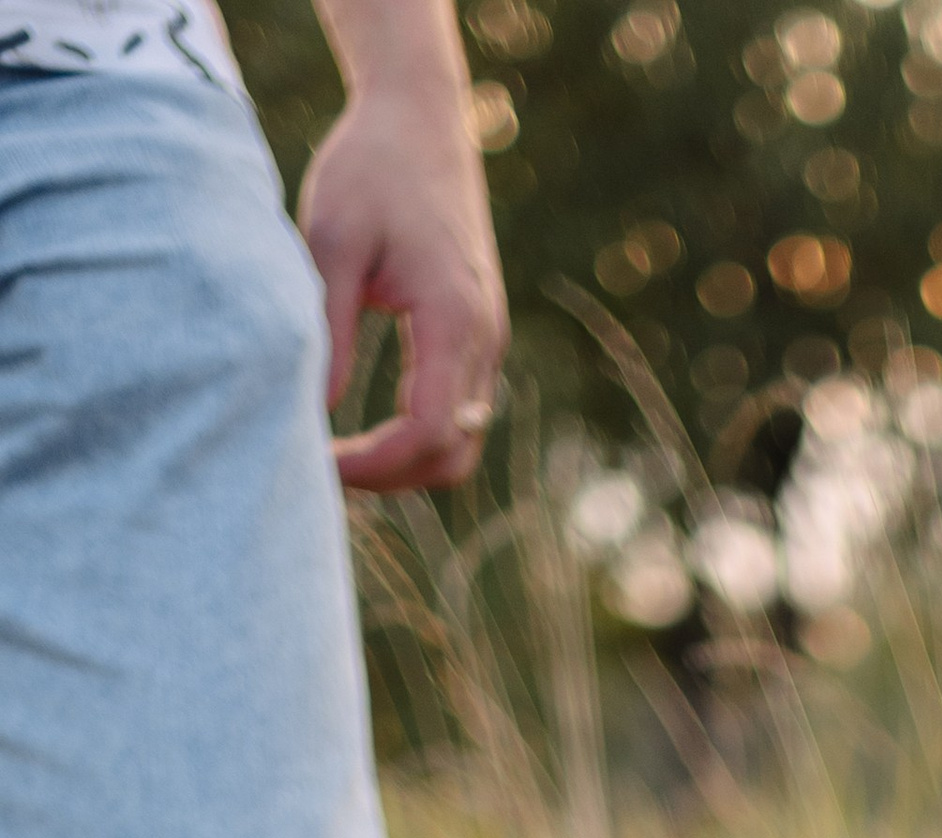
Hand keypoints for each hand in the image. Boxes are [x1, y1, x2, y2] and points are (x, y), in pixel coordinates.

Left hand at [299, 68, 507, 491]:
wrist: (420, 118)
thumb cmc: (370, 167)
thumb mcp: (332, 242)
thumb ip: (329, 329)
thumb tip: (314, 411)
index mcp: (453, 316)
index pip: (427, 430)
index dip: (373, 464)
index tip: (317, 461)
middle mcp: (483, 339)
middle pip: (452, 455)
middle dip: (389, 477)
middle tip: (320, 470)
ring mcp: (487, 342)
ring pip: (461, 445)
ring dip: (405, 465)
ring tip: (341, 456)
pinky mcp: (477, 338)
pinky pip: (458, 416)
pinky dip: (417, 439)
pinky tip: (366, 428)